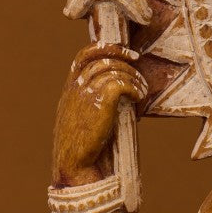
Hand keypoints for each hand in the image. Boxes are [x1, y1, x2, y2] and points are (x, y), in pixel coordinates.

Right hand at [51, 43, 147, 183]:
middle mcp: (76, 87)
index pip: (84, 56)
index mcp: (69, 90)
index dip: (105, 48)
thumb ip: (90, 104)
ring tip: (142, 90)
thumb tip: (116, 97)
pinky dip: (134, 87)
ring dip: (133, 77)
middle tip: (138, 64)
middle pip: (102, 58)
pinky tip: (139, 97)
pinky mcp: (101, 102)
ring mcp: (87, 93)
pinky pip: (121, 82)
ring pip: (114, 69)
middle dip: (123, 57)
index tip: (125, 53)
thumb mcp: (80, 120)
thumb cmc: (81, 149)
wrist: (74, 164)